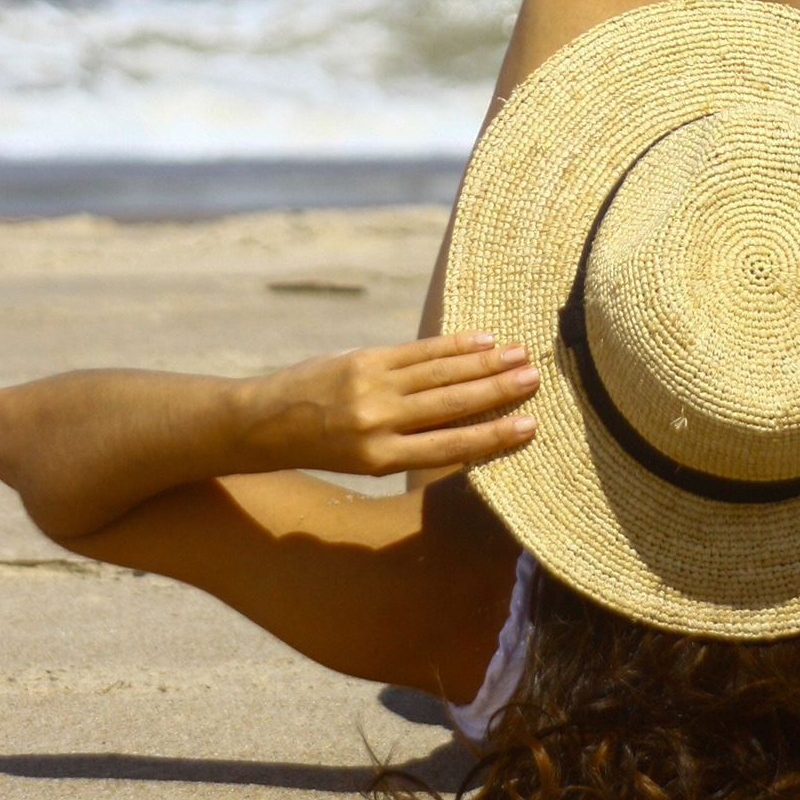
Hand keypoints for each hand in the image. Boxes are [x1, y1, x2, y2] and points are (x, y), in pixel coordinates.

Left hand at [239, 333, 538, 477]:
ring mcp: (371, 387)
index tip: (530, 425)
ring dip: (484, 362)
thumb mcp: (363, 461)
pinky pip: (417, 351)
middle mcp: (379, 423)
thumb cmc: (321, 447)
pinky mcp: (363, 359)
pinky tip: (481, 339)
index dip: (494, 435)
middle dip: (497, 390)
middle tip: (535, 379)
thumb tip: (467, 424)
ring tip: (519, 355)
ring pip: (439, 373)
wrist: (263, 423)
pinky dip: (452, 344)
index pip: (450, 445)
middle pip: (451, 404)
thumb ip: (410, 442)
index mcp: (381, 459)